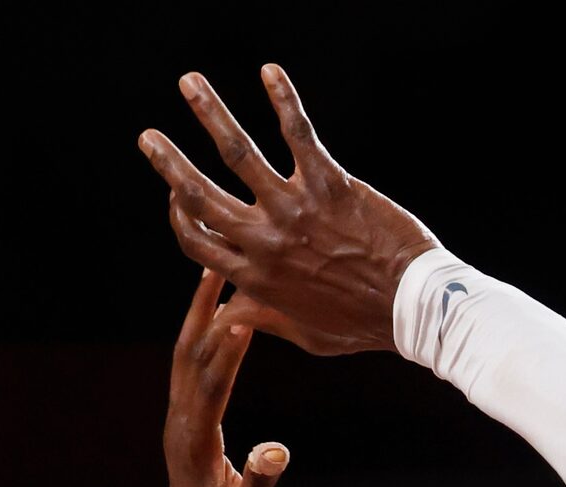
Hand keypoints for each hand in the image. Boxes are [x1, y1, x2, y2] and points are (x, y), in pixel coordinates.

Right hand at [139, 66, 436, 355]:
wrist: (418, 309)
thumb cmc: (368, 324)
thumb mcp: (311, 336)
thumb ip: (267, 321)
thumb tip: (229, 318)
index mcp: (256, 277)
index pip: (197, 240)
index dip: (179, 215)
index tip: (175, 193)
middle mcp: (266, 241)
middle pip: (199, 195)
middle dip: (168, 162)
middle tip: (148, 137)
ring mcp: (295, 210)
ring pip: (237, 154)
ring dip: (209, 113)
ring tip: (190, 83)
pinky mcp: (330, 187)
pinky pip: (298, 134)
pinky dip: (283, 99)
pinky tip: (269, 72)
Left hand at [165, 271, 286, 486]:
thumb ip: (258, 486)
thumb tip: (274, 452)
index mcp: (194, 444)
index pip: (210, 383)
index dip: (225, 347)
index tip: (241, 310)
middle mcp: (180, 428)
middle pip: (187, 357)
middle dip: (199, 313)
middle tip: (216, 270)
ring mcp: (181, 428)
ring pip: (188, 362)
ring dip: (199, 320)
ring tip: (216, 283)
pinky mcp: (190, 432)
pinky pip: (197, 378)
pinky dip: (208, 347)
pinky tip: (222, 331)